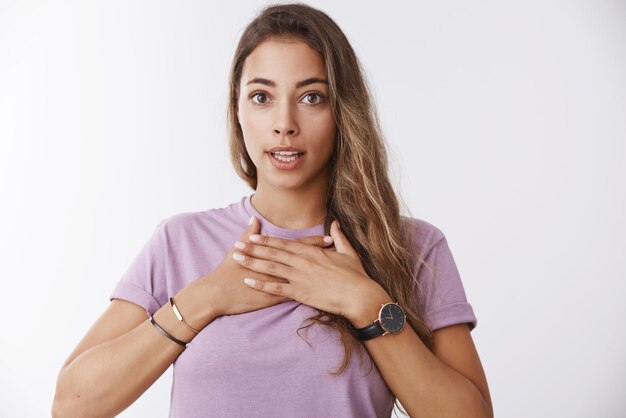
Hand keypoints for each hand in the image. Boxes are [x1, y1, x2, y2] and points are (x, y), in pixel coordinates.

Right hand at [199, 216, 333, 317]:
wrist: (217, 292)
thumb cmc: (227, 270)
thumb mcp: (238, 248)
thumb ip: (249, 233)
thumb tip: (255, 219)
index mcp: (270, 254)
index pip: (297, 245)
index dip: (314, 242)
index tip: (329, 239)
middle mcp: (276, 267)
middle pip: (304, 260)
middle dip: (323, 257)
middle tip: (340, 254)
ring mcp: (275, 283)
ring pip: (303, 278)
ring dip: (319, 276)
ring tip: (335, 274)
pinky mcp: (272, 297)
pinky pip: (293, 296)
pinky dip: (307, 295)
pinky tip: (321, 296)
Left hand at [231, 220, 387, 320]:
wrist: (359, 296)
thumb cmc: (355, 276)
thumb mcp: (348, 252)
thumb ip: (339, 237)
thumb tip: (335, 224)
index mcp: (311, 252)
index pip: (284, 244)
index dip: (266, 240)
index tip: (251, 236)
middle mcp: (302, 262)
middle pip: (272, 254)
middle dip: (252, 249)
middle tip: (235, 245)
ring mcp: (300, 277)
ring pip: (270, 268)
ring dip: (251, 262)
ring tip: (236, 259)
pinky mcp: (301, 293)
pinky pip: (276, 288)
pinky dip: (261, 284)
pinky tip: (248, 281)